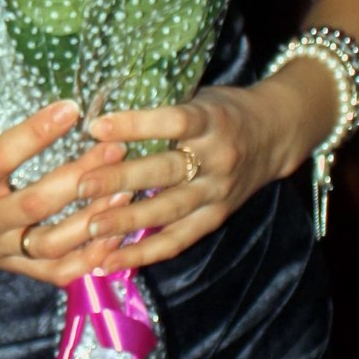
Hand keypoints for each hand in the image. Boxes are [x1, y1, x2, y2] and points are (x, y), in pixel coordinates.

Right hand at [0, 99, 131, 283]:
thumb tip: (46, 108)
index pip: (1, 156)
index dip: (37, 132)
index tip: (70, 108)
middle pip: (36, 204)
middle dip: (80, 177)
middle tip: (114, 150)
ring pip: (52, 243)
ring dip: (92, 219)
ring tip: (123, 191)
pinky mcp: (12, 267)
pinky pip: (55, 272)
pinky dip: (88, 258)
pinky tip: (113, 237)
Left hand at [74, 82, 287, 270]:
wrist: (276, 134)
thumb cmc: (224, 111)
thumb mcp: (200, 98)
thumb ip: (161, 109)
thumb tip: (100, 119)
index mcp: (211, 121)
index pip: (173, 121)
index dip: (135, 125)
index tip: (97, 126)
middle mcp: (217, 158)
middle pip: (166, 171)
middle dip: (122, 179)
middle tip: (82, 184)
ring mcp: (218, 192)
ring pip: (169, 210)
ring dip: (127, 221)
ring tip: (90, 227)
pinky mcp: (216, 217)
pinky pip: (177, 240)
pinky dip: (143, 253)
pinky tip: (109, 260)